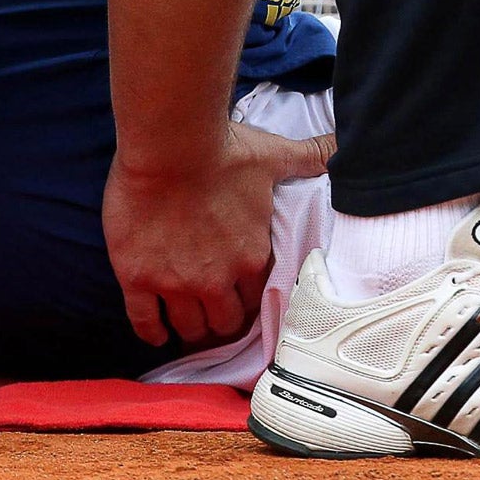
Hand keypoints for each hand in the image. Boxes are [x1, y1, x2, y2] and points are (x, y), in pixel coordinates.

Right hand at [103, 121, 334, 346]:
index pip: (256, 296)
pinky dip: (152, 331)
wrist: (171, 145)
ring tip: (188, 326)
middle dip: (223, 320)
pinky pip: (144, 321)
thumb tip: (340, 146)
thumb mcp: (273, 156)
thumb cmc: (225, 151)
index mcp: (251, 257)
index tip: (243, 297)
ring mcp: (175, 282)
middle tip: (215, 315)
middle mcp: (216, 279)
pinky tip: (156, 333)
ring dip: (191, 328)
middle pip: (224, 322)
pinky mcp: (138, 277)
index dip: (250, 298)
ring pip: (188, 326)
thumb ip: (309, 158)